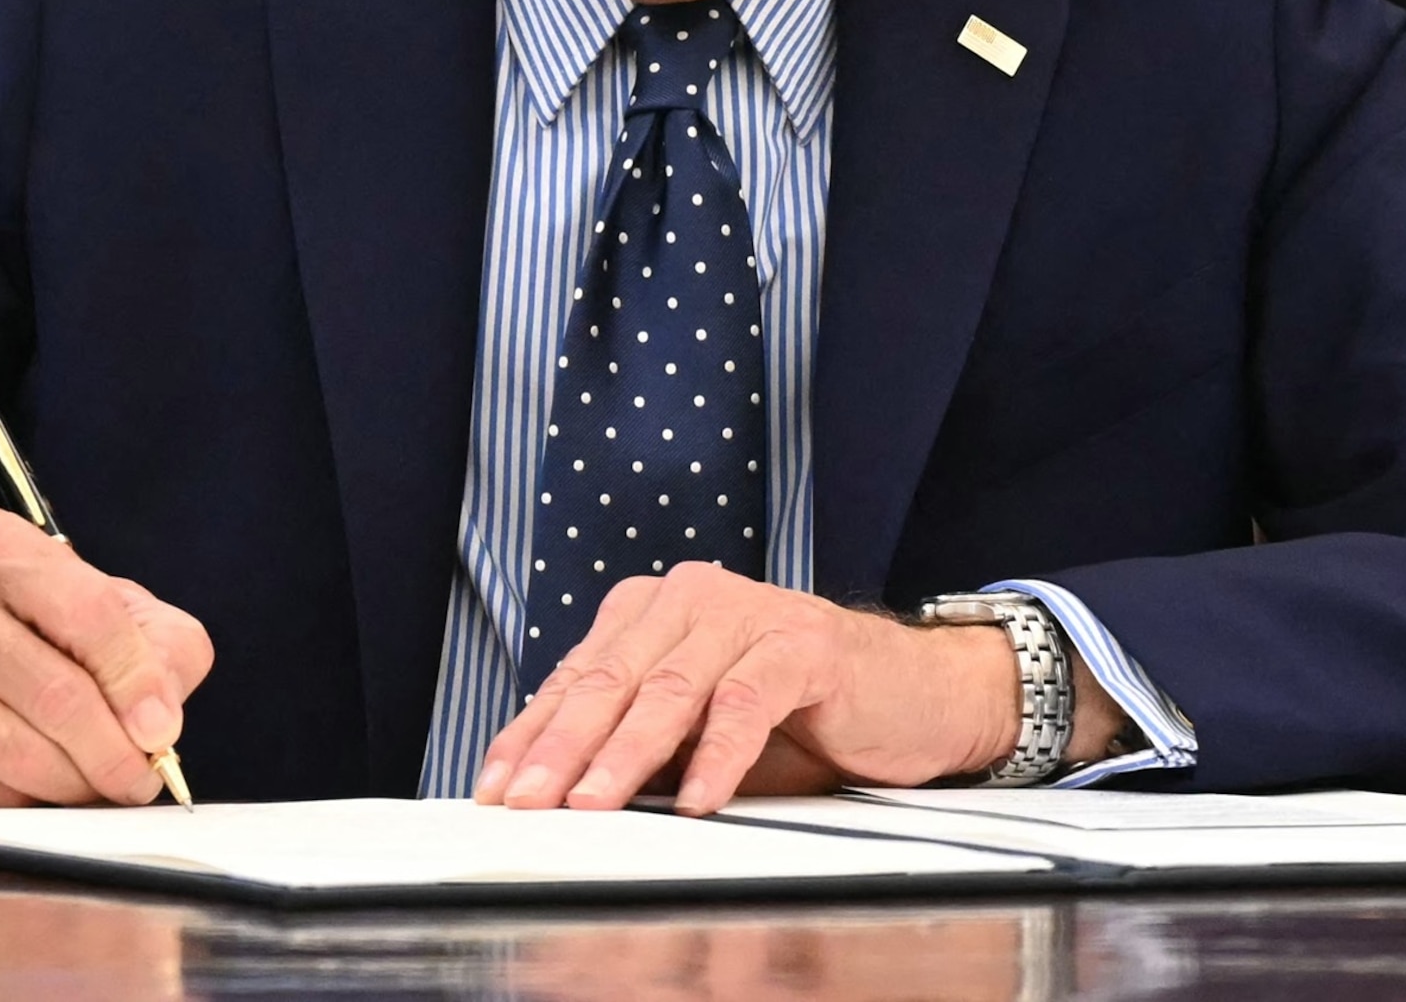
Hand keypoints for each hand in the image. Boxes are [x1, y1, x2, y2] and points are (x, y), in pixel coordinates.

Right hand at [0, 505, 211, 806]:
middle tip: (140, 779)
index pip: (89, 613)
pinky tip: (44, 791)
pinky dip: (27, 804)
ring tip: (100, 786)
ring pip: (17, 753)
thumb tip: (160, 717)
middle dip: (112, 752)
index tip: (162, 730)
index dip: (137, 681)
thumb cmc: (21, 624)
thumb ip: (156, 642)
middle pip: (54, 694)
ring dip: (75, 786)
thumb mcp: (98, 601)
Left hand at [473, 563, 1118, 815]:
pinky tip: (696, 798)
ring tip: (590, 805)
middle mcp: (691, 599)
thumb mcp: (699, 730)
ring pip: (668, 690)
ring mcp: (747, 615)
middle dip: (560, 748)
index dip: (530, 735)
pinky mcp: (802, 645)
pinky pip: (746, 703)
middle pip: (610, 681)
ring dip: (624, 755)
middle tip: (526, 803)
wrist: (910, 690)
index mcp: (652, 612)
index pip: (575, 678)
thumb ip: (636, 743)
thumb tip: (554, 794)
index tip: (495, 788)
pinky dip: (718, 756)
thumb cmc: (797, 712)